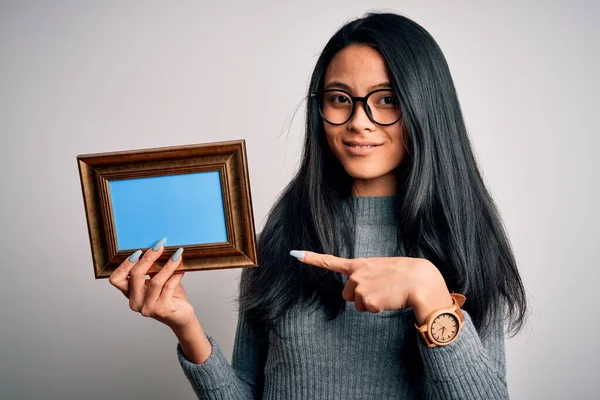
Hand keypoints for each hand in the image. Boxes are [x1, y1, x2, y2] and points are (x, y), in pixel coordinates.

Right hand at [109, 239, 194, 331]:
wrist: (181, 316)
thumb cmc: (169, 296)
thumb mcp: (157, 281)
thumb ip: (153, 269)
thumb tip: (158, 248)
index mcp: (130, 293)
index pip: (116, 279)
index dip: (125, 264)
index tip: (138, 251)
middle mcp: (135, 302)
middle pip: (135, 276)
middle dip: (148, 258)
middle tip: (160, 246)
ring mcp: (148, 307)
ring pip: (155, 282)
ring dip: (167, 266)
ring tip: (176, 255)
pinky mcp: (162, 310)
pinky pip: (169, 288)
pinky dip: (175, 276)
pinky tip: (181, 269)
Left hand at [290, 250, 452, 323]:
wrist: (421, 280)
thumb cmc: (406, 274)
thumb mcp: (383, 267)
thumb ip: (368, 273)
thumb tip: (361, 288)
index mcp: (360, 264)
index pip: (331, 261)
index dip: (311, 258)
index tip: (295, 254)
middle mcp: (356, 274)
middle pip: (347, 294)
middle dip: (360, 296)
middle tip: (380, 289)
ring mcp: (360, 287)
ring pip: (357, 304)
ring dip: (370, 303)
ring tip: (387, 293)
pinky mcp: (367, 300)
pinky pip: (368, 310)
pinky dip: (378, 308)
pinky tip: (389, 299)